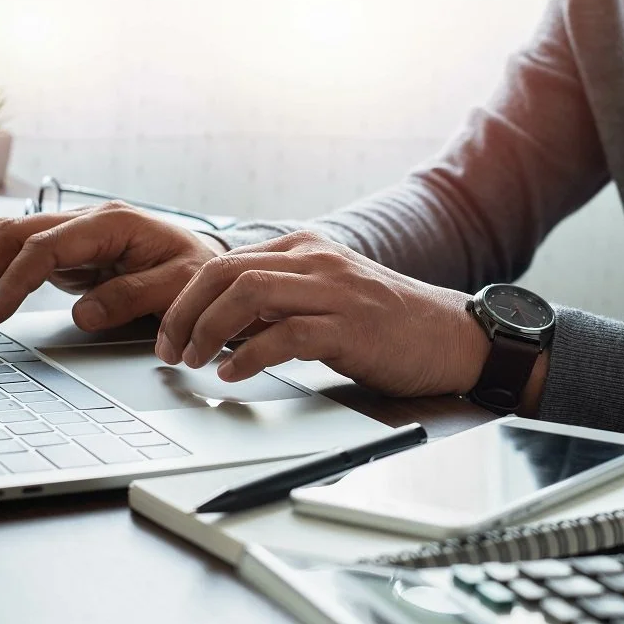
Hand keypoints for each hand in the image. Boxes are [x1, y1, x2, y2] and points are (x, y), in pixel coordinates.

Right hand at [0, 201, 223, 330]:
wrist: (216, 270)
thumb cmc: (201, 276)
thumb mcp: (180, 287)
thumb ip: (134, 297)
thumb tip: (84, 313)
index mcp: (113, 223)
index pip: (45, 247)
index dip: (13, 280)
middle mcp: (89, 221)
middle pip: (17, 233)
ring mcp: (78, 235)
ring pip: (11, 236)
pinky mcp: (74, 253)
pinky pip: (22, 253)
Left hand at [155, 231, 491, 397]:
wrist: (454, 337)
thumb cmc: (390, 324)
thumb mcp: (327, 298)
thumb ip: (280, 302)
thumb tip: (221, 326)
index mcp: (306, 249)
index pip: (225, 261)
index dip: (186, 298)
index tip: (169, 332)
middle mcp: (316, 261)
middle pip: (226, 272)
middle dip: (186, 313)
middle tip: (170, 349)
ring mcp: (335, 291)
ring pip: (248, 294)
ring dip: (208, 331)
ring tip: (194, 361)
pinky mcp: (350, 328)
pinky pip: (285, 335)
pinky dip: (249, 355)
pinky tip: (233, 374)